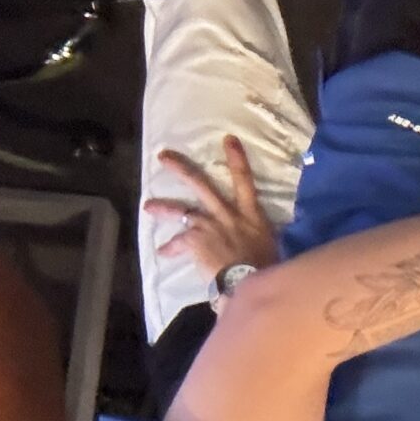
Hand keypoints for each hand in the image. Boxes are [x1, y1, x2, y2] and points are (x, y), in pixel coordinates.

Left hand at [143, 138, 278, 285]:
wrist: (250, 280)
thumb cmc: (268, 267)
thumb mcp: (271, 246)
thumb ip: (261, 237)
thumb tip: (261, 239)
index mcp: (251, 215)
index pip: (245, 180)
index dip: (237, 159)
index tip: (229, 140)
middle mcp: (227, 214)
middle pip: (201, 185)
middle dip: (182, 169)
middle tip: (164, 156)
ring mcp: (209, 225)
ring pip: (182, 210)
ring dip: (163, 207)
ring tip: (148, 207)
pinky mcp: (195, 240)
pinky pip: (179, 242)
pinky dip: (171, 248)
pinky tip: (163, 253)